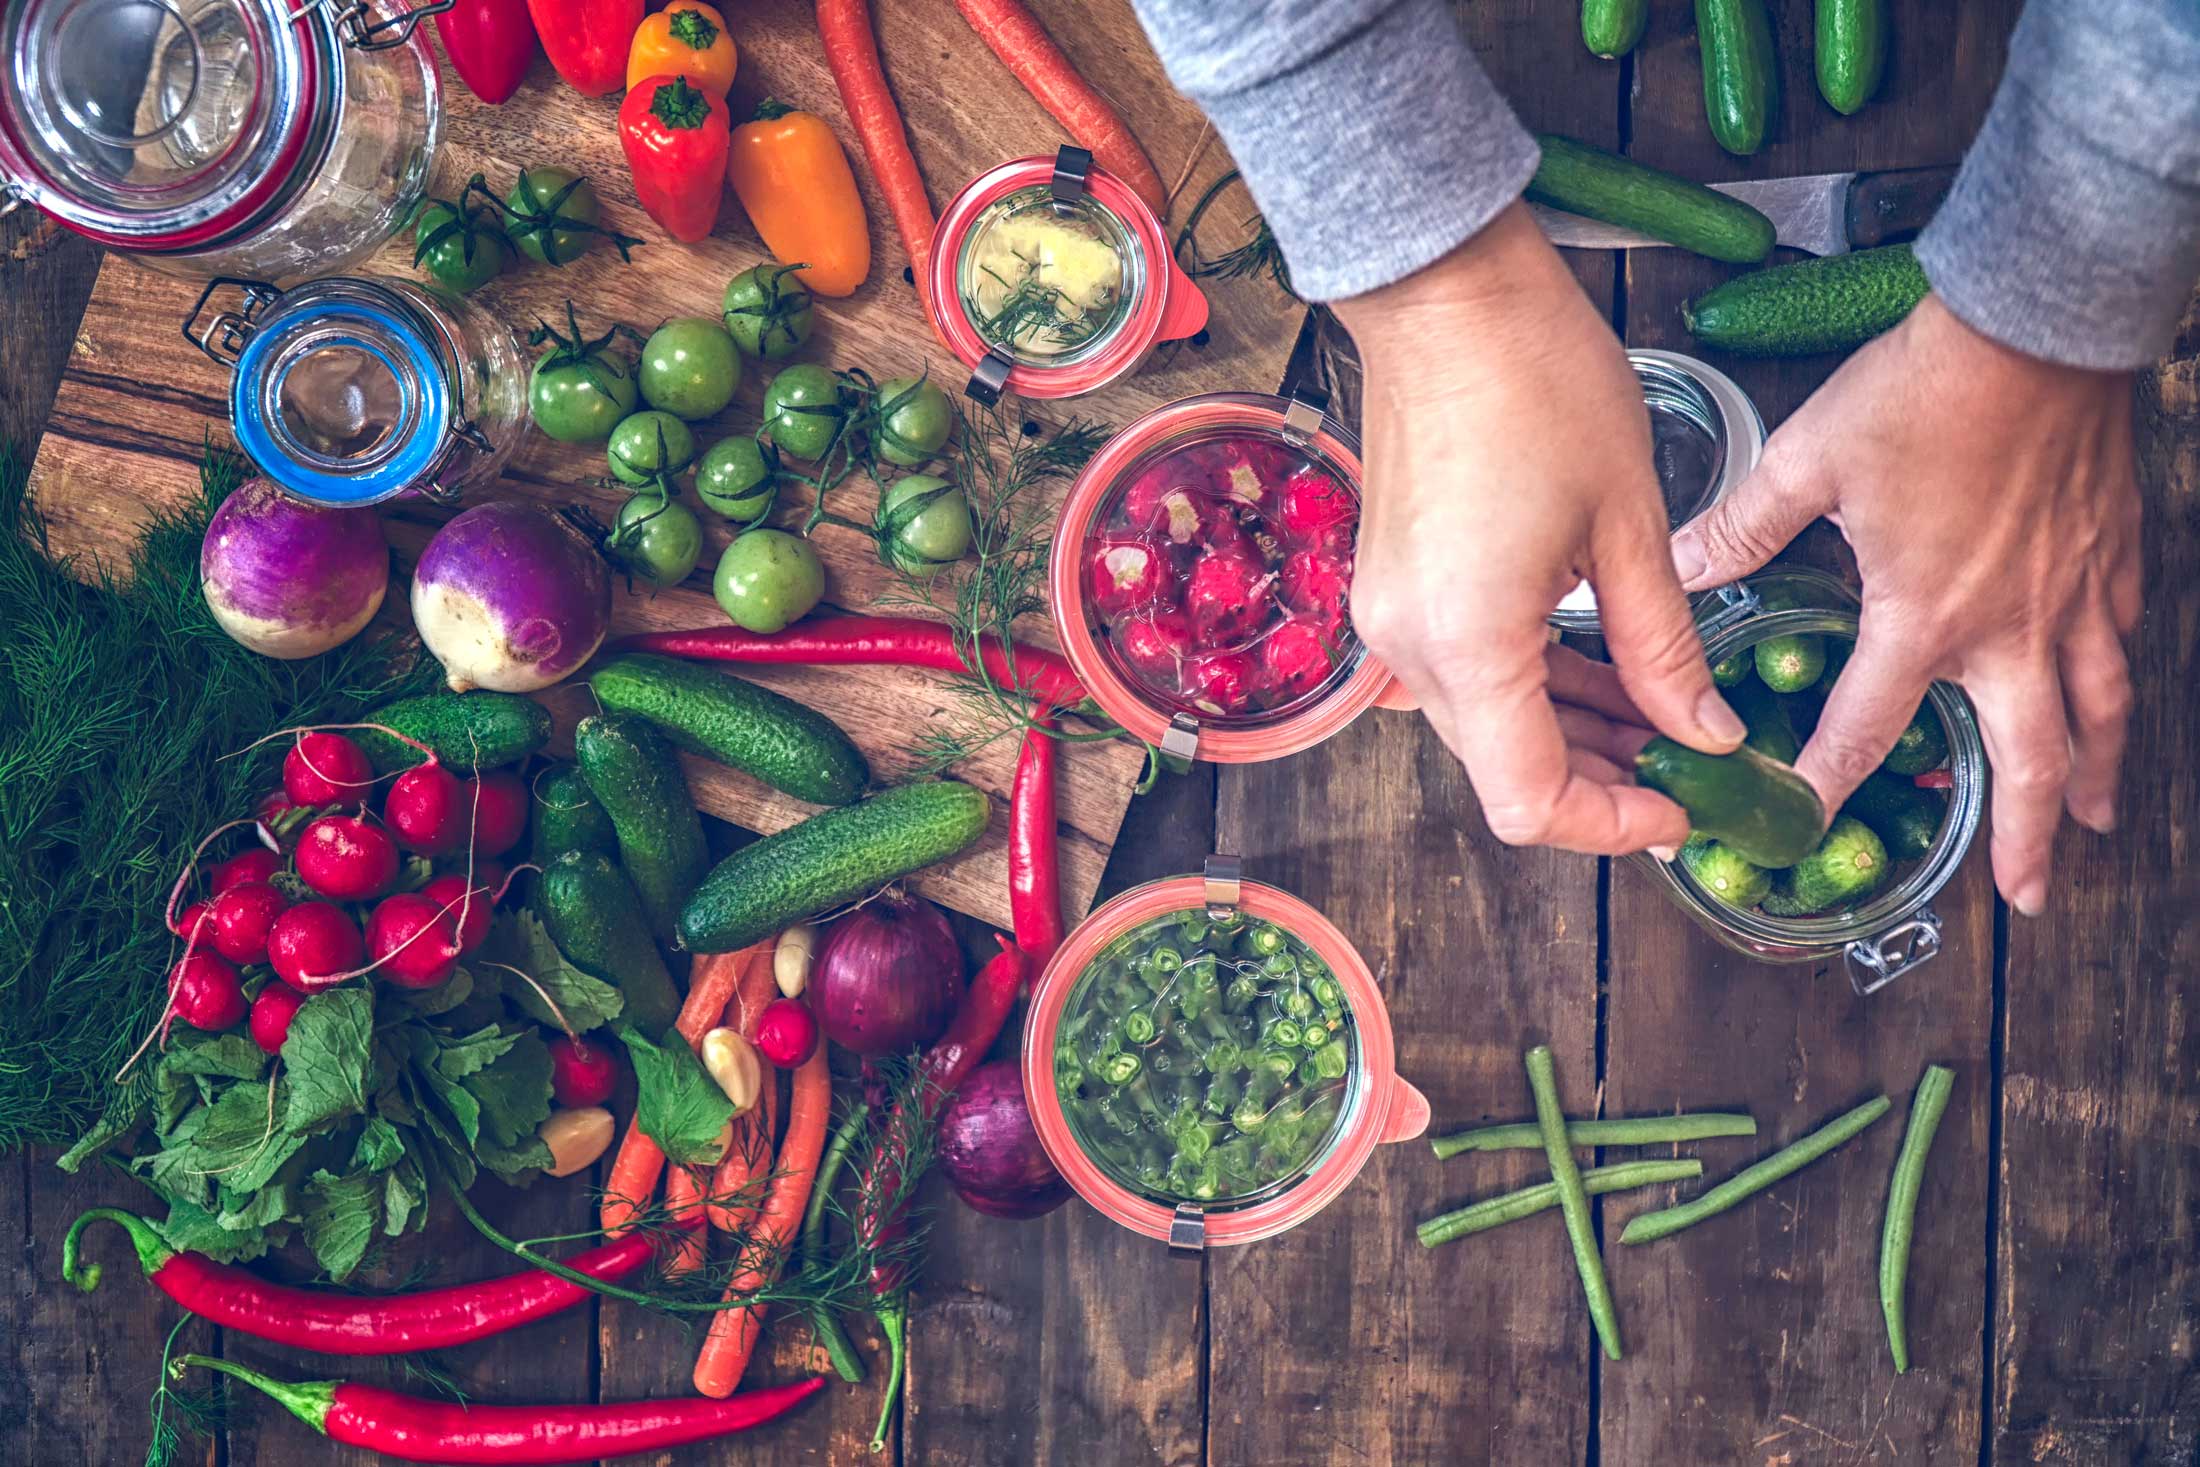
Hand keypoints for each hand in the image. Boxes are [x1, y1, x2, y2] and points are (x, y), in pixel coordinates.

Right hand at [1331, 203, 1745, 854]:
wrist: (1444, 294)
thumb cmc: (1536, 379)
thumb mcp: (1629, 525)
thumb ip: (1664, 649)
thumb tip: (1704, 733)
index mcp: (1470, 642)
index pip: (1530, 801)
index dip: (1612, 825)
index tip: (1683, 808)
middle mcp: (1412, 648)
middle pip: (1505, 771)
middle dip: (1602, 783)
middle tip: (1692, 764)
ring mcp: (1392, 620)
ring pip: (1486, 727)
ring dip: (1569, 736)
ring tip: (1663, 715)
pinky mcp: (1393, 589)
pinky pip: (1466, 673)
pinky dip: (1532, 688)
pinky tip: (1601, 668)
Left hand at [1669, 295, 2141, 914]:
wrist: (2036, 326)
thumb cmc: (1922, 392)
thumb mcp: (1808, 461)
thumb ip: (1741, 526)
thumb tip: (1678, 564)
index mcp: (1923, 616)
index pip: (1867, 729)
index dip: (1829, 782)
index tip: (1805, 824)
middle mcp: (2009, 626)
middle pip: (2029, 760)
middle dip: (2028, 836)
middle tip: (2025, 895)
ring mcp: (2073, 595)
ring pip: (2097, 713)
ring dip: (2095, 778)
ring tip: (2097, 828)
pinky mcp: (2112, 554)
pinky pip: (2123, 641)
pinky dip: (2119, 684)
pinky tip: (2113, 700)